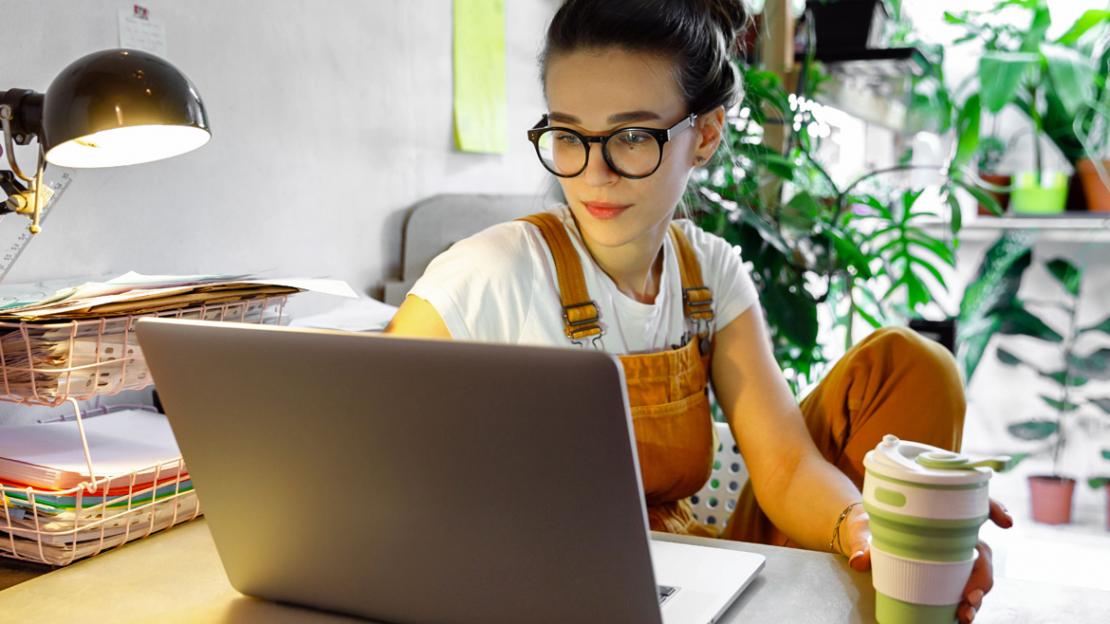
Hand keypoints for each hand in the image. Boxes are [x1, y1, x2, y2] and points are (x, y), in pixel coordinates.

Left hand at [840, 498, 1012, 623]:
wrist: (863, 540)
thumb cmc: (869, 528)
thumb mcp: (864, 532)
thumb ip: (861, 544)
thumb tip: (859, 561)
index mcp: (938, 513)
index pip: (975, 503)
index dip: (995, 508)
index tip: (1005, 522)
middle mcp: (953, 533)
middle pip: (982, 550)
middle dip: (984, 573)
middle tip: (971, 594)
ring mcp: (954, 554)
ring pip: (980, 573)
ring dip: (980, 594)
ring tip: (966, 611)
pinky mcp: (949, 573)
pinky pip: (967, 588)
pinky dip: (970, 603)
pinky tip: (963, 617)